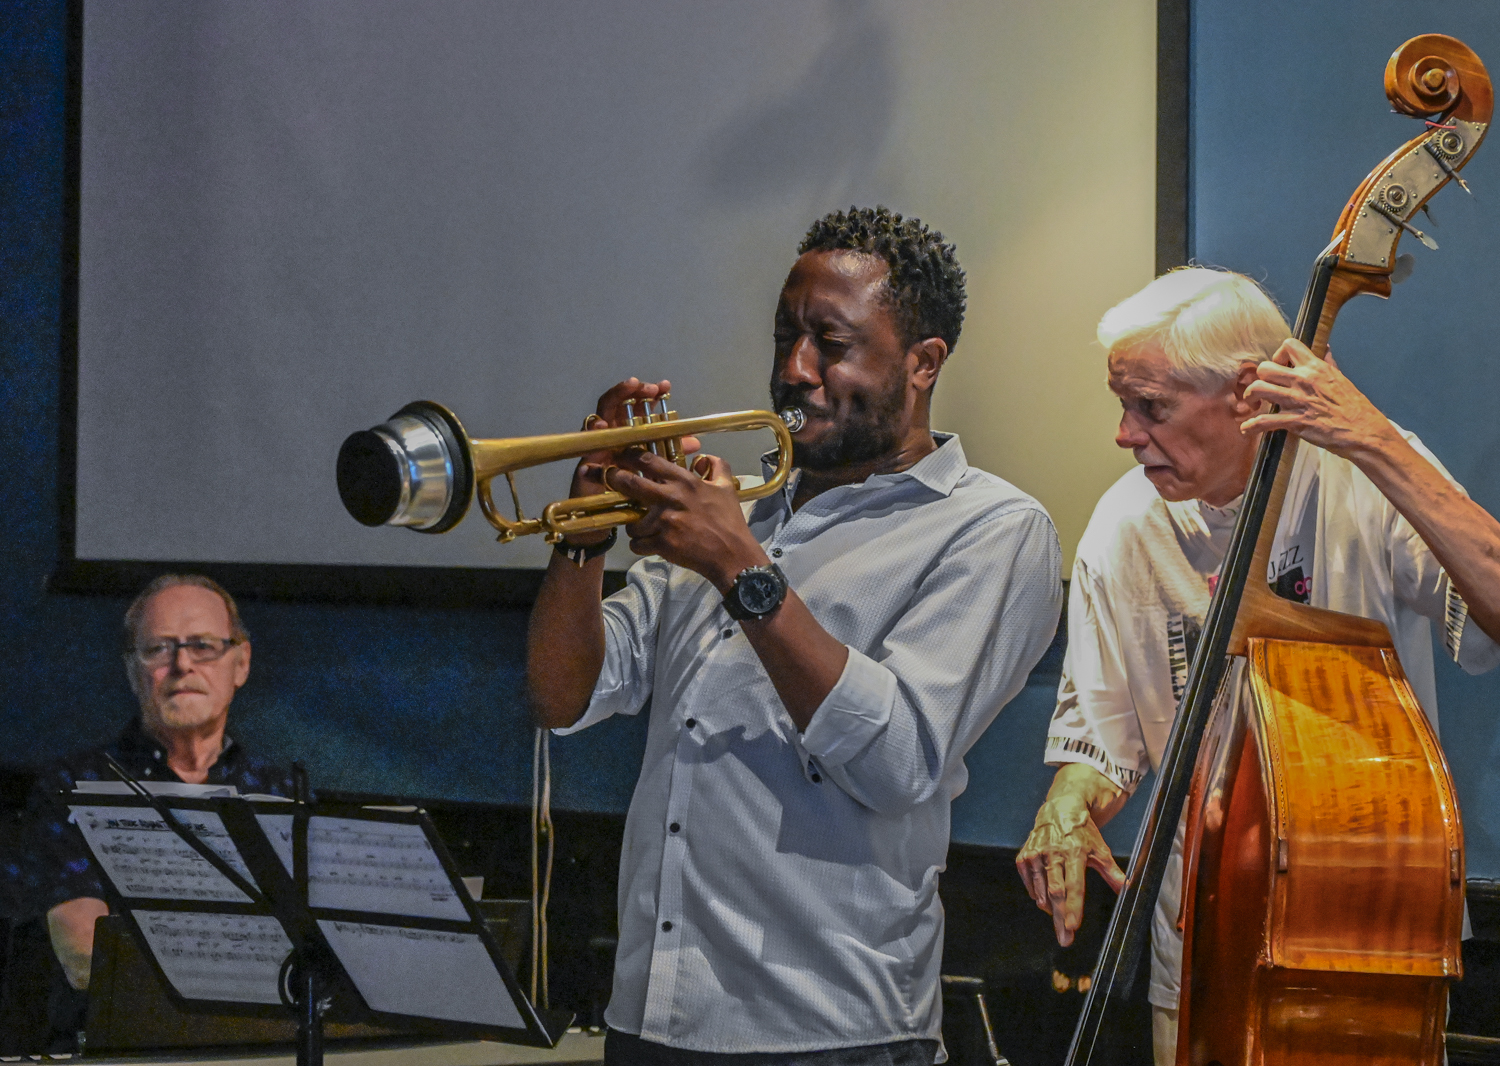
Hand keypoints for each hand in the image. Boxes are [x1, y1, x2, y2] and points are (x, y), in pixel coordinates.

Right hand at [567, 378, 700, 546]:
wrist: (605, 520)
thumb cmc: (629, 496)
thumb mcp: (655, 473)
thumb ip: (671, 455)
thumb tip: (695, 443)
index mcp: (628, 436)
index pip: (637, 408)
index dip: (649, 395)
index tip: (665, 386)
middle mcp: (611, 437)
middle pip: (617, 405)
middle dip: (631, 391)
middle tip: (646, 386)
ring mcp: (596, 446)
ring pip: (601, 415)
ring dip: (614, 401)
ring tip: (627, 390)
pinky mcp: (584, 460)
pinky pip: (586, 443)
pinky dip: (593, 432)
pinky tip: (601, 426)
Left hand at [606, 451, 766, 589]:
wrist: (733, 554)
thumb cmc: (729, 521)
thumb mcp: (727, 488)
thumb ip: (717, 467)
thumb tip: (704, 457)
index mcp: (685, 482)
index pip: (650, 461)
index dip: (630, 455)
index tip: (621, 455)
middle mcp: (671, 498)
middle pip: (631, 483)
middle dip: (615, 479)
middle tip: (611, 479)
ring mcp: (665, 522)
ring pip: (632, 521)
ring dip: (634, 525)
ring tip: (643, 529)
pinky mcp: (662, 544)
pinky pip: (637, 544)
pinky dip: (640, 546)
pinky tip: (649, 545)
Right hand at [1017, 790, 1126, 946]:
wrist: (1059, 810)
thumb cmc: (1083, 833)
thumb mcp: (1101, 850)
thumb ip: (1114, 873)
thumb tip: (1130, 890)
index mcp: (1074, 852)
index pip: (1074, 885)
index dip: (1074, 907)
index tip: (1073, 927)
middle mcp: (1053, 853)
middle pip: (1056, 892)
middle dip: (1060, 918)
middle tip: (1065, 940)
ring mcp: (1036, 855)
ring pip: (1041, 891)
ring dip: (1050, 909)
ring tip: (1060, 921)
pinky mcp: (1024, 857)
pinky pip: (1031, 884)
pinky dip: (1038, 896)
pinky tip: (1047, 900)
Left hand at [1240, 340, 1400, 459]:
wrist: (1364, 431)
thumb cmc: (1355, 407)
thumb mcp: (1342, 380)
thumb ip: (1328, 365)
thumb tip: (1325, 350)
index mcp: (1316, 368)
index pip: (1289, 345)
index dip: (1279, 355)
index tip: (1280, 366)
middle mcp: (1304, 380)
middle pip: (1265, 368)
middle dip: (1260, 378)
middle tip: (1263, 387)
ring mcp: (1297, 400)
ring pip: (1258, 389)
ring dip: (1251, 397)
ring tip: (1253, 404)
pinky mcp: (1294, 421)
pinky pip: (1264, 421)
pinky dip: (1251, 426)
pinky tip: (1247, 429)